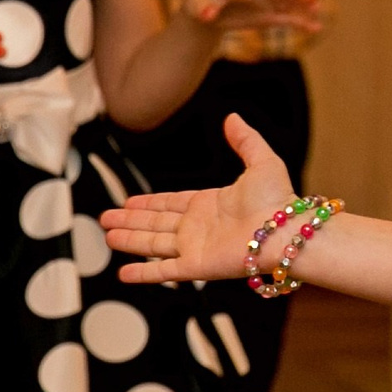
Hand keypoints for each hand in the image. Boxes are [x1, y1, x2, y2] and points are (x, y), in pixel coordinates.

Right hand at [103, 113, 293, 283]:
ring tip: (108, 236)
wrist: (285, 231)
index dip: (149, 203)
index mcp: (211, 204)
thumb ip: (245, 140)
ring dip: (130, 241)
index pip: (171, 204)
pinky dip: (143, 273)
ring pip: (153, 244)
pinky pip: (164, 270)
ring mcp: (197, 248)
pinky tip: (124, 274)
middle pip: (156, 224)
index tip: (128, 202)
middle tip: (106, 219)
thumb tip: (233, 118)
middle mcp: (200, 227)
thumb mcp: (262, 161)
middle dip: (130, 221)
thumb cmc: (278, 201)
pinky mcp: (197, 266)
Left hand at [179, 0, 322, 37]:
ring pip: (288, 4)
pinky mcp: (268, 17)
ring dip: (303, 6)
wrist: (205, 12)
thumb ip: (204, 8)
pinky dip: (301, 23)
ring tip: (317, 8)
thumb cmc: (199, 2)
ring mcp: (265, 4)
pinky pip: (287, 19)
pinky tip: (315, 27)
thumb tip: (207, 15)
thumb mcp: (196, 4)